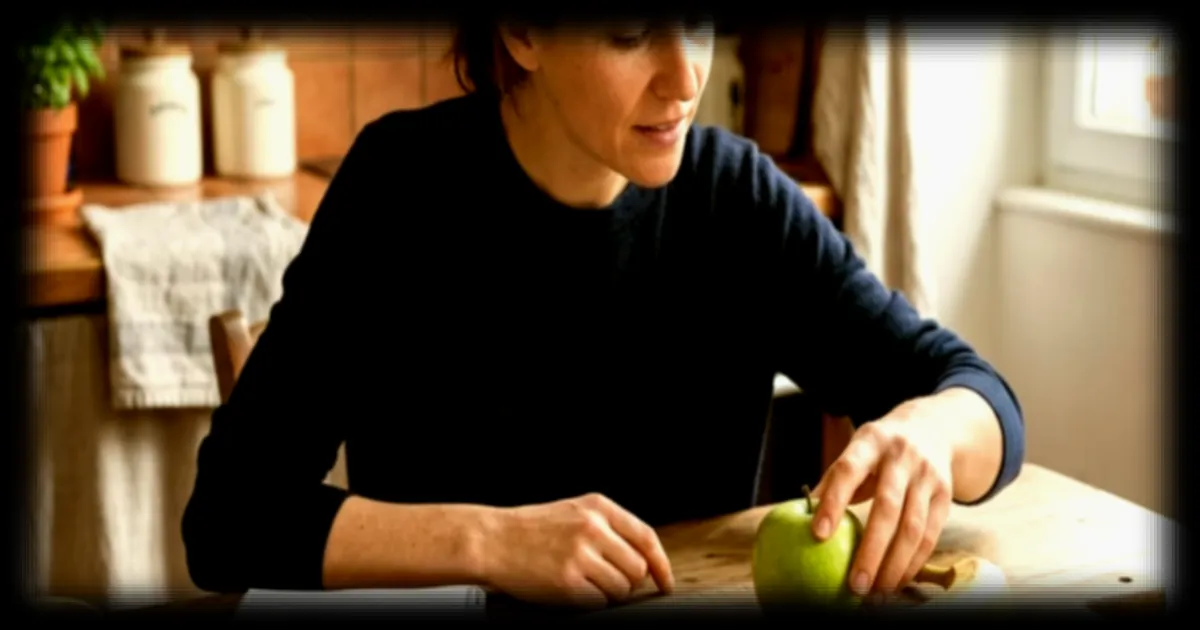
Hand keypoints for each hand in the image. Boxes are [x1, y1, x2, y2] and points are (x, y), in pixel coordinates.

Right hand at [482, 492, 674, 608]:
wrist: (491, 539)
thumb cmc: (530, 529)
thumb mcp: (573, 512)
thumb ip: (607, 528)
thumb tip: (644, 561)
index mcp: (598, 507)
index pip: (646, 538)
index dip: (661, 565)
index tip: (665, 583)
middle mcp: (593, 528)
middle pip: (637, 568)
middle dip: (627, 582)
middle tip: (604, 581)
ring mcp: (581, 554)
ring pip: (621, 588)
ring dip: (608, 593)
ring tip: (582, 582)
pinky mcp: (568, 581)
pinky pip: (599, 601)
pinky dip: (589, 601)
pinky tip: (570, 589)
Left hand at [811, 404, 953, 596]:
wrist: (931, 428)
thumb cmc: (878, 450)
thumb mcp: (855, 450)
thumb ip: (833, 479)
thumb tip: (799, 514)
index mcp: (870, 441)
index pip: (847, 471)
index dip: (833, 502)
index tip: (817, 534)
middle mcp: (901, 457)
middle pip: (887, 507)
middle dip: (870, 550)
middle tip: (854, 585)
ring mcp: (927, 476)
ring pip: (913, 527)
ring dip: (894, 565)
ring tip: (877, 592)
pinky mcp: (946, 495)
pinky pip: (931, 535)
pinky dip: (913, 563)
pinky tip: (897, 581)